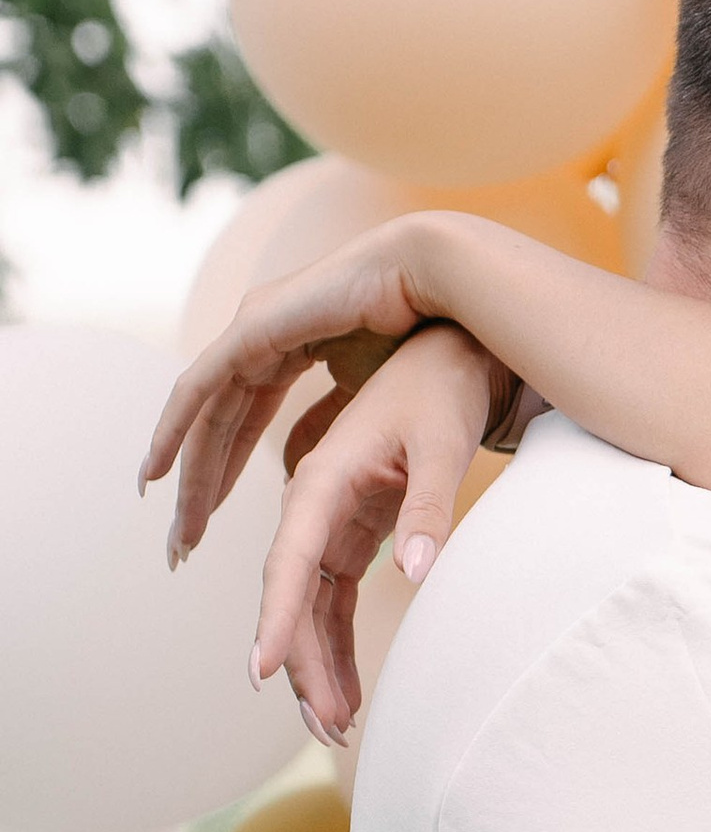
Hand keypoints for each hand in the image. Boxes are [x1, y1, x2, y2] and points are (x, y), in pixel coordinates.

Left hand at [139, 217, 464, 565]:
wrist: (432, 284)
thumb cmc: (418, 332)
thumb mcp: (369, 395)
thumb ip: (338, 420)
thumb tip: (324, 461)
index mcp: (284, 350)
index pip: (242, 421)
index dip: (224, 470)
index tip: (208, 520)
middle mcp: (257, 340)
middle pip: (216, 427)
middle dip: (200, 490)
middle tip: (184, 547)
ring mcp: (250, 330)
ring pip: (202, 415)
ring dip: (187, 475)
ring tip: (179, 532)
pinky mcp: (252, 329)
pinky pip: (199, 389)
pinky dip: (174, 430)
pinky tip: (156, 472)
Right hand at [249, 326, 512, 742]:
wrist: (453, 360)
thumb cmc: (444, 393)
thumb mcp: (443, 444)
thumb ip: (430, 508)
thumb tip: (415, 576)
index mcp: (322, 477)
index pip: (290, 559)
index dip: (275, 618)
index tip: (261, 672)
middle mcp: (314, 502)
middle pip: (293, 595)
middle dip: (301, 664)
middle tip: (326, 731)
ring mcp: (330, 521)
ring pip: (310, 607)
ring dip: (319, 666)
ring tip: (336, 731)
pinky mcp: (352, 533)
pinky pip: (333, 600)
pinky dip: (337, 644)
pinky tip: (349, 694)